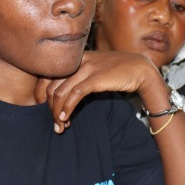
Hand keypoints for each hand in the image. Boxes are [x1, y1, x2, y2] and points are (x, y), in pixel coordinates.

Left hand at [40, 51, 162, 132]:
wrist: (141, 69)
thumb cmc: (120, 72)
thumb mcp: (95, 70)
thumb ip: (80, 77)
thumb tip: (66, 95)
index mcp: (75, 58)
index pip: (48, 75)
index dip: (43, 95)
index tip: (48, 110)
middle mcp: (77, 61)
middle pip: (51, 85)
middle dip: (49, 108)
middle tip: (55, 123)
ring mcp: (86, 68)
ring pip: (60, 92)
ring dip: (57, 113)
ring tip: (60, 126)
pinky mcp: (95, 78)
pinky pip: (74, 95)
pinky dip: (67, 109)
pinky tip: (66, 118)